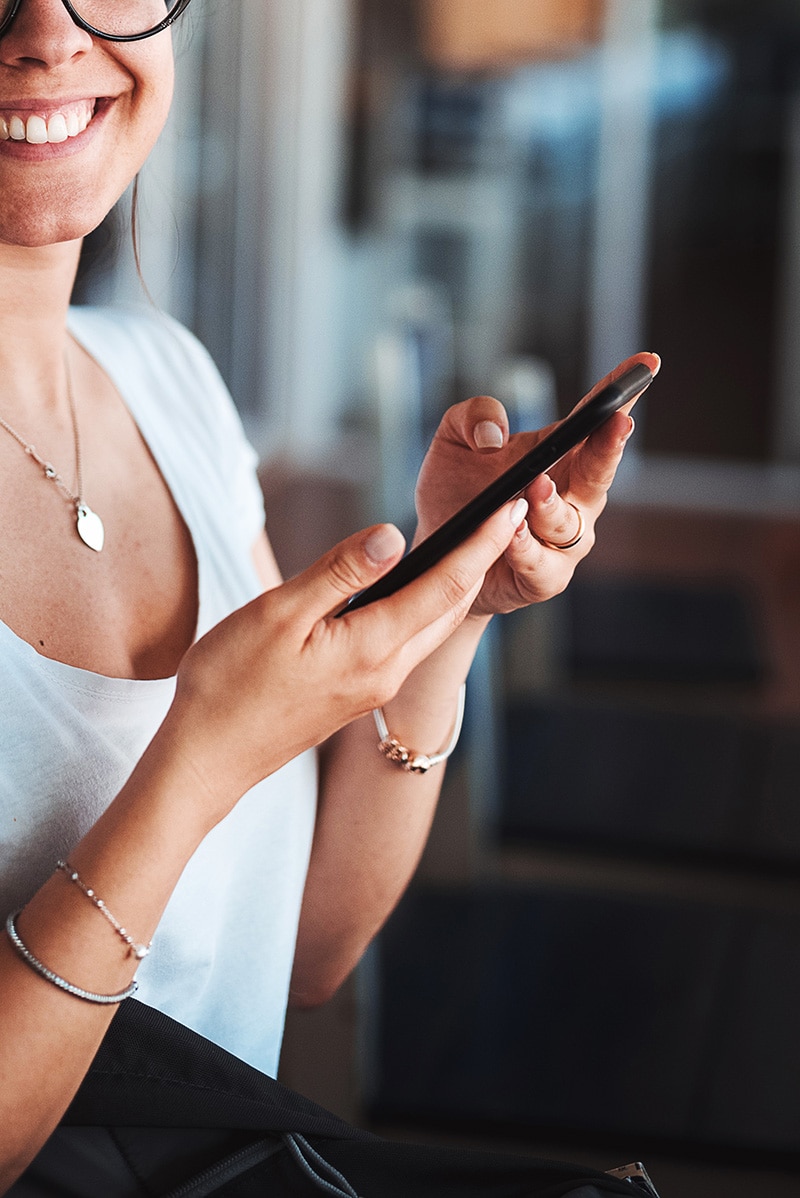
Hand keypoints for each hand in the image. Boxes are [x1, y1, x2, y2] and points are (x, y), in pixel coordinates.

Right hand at [163, 501, 524, 819]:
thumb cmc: (231, 684)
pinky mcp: (356, 692)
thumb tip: (394, 534)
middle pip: (451, 607)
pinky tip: (412, 586)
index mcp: (373, 648)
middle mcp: (386, 672)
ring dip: (456, 584)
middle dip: (482, 560)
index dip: (483, 542)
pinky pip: (406, 641)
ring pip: (430, 626)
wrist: (207, 757)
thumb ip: (340, 572)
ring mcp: (373, 686)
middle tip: (506, 514)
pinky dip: (423, 606)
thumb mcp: (279, 613)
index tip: (513, 505)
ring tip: (471, 542)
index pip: (447, 585)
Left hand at [413, 352, 659, 615]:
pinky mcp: (543, 577)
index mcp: (559, 456)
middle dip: (611, 445)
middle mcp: (572, 497)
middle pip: (600, 469)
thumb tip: (493, 435)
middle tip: (618, 420)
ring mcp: (562, 540)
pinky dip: (527, 549)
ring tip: (534, 488)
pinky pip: (542, 565)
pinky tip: (513, 533)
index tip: (646, 362)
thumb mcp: (453, 441)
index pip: (594, 419)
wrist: (437, 556)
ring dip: (553, 504)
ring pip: (569, 522)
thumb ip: (472, 416)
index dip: (622, 391)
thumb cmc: (454, 494)